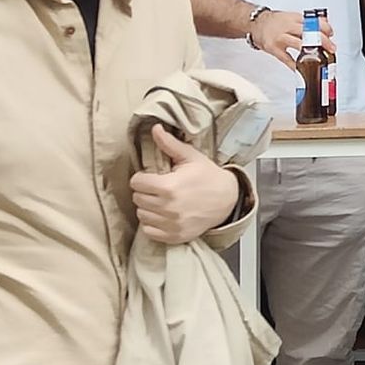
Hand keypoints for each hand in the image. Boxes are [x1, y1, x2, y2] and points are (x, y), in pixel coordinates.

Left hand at [131, 125, 240, 244]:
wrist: (228, 199)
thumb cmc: (208, 176)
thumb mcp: (191, 157)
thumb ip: (170, 144)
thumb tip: (155, 128)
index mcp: (169, 186)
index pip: (136, 183)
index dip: (142, 177)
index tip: (151, 177)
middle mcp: (167, 207)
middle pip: (137, 198)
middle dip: (145, 191)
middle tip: (157, 188)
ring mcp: (171, 224)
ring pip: (142, 215)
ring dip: (147, 207)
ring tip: (160, 201)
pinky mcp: (174, 236)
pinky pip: (149, 231)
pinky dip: (152, 223)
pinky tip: (163, 215)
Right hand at [248, 9, 330, 70]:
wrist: (255, 23)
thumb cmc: (275, 21)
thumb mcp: (292, 17)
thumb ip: (308, 22)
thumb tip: (325, 25)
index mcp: (295, 18)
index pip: (313, 21)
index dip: (325, 28)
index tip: (331, 34)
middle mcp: (288, 27)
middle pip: (309, 32)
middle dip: (323, 41)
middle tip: (331, 48)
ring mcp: (280, 37)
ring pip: (299, 44)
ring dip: (312, 52)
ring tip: (320, 58)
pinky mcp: (273, 48)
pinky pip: (286, 59)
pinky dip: (295, 65)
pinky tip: (302, 70)